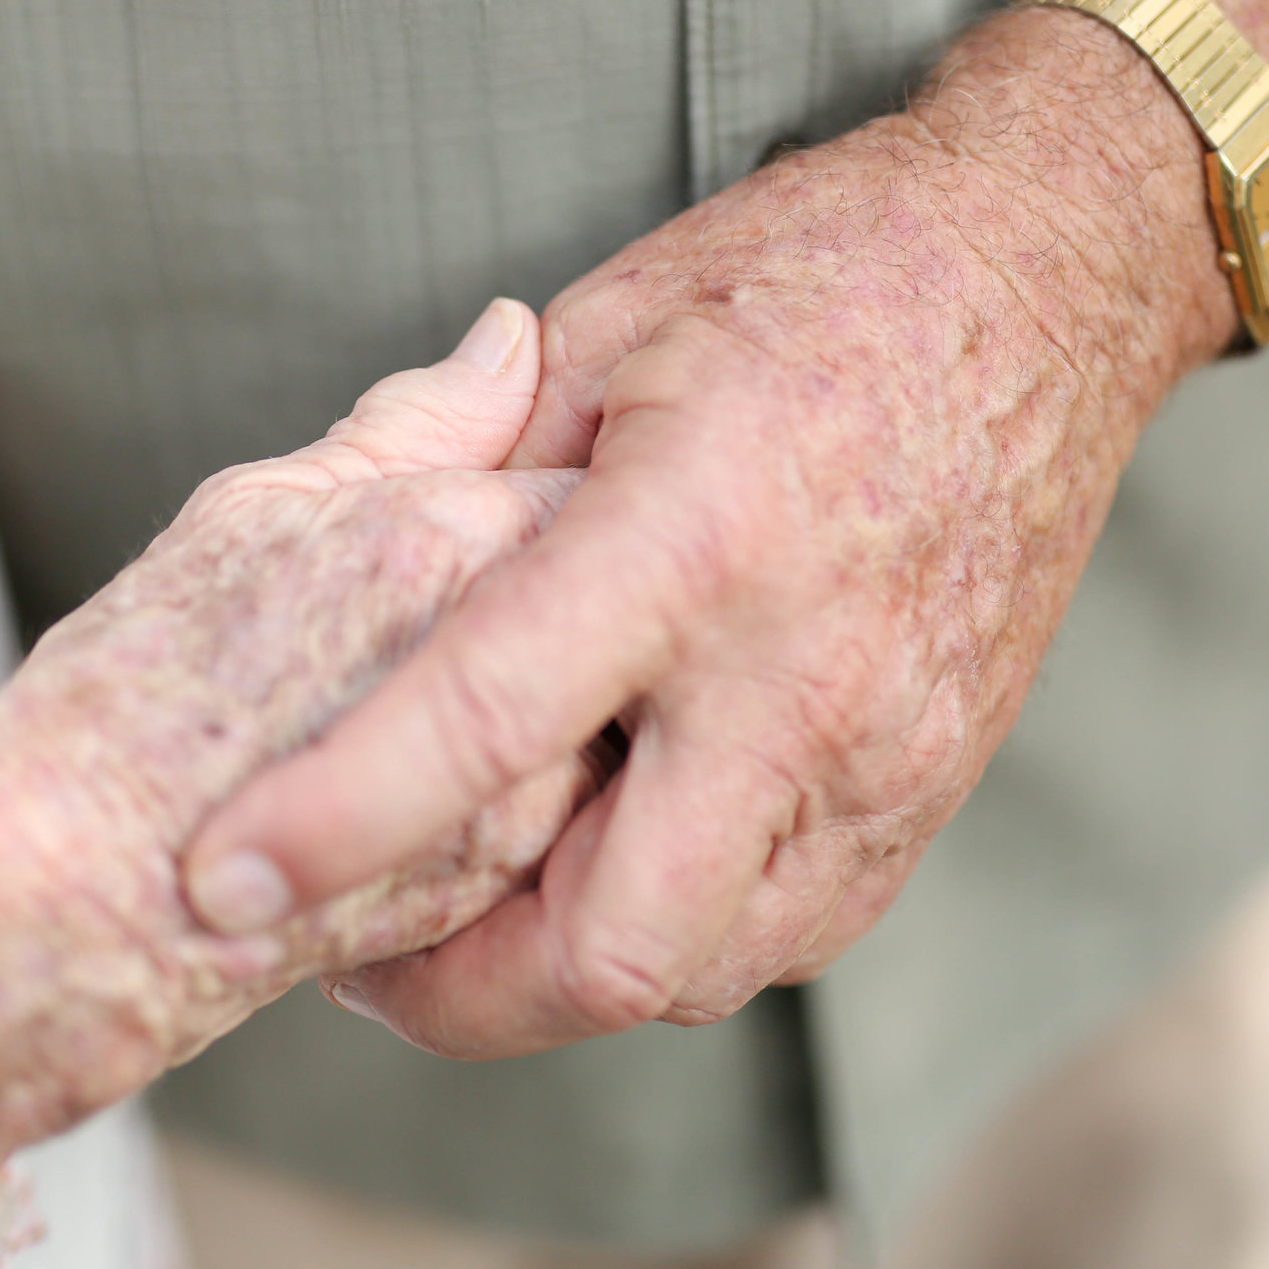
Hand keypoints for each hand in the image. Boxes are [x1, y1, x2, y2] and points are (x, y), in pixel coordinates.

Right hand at [0, 299, 598, 1268]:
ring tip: (410, 735)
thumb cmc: (135, 697)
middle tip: (438, 643)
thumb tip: (511, 337)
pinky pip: (564, 834)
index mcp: (466, 535)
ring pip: (604, 730)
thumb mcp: (259, 513)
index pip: (601, 481)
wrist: (72, 903)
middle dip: (571, 616)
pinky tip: (424, 811)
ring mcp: (526, 795)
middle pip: (625, 613)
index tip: (500, 530)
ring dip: (552, 719)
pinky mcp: (510, 901)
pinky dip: (510, 808)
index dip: (551, 503)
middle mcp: (524, 667)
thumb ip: (413, 424)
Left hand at [182, 9, 1240, 1057]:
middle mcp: (798, 678)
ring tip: (483, 896)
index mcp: (692, 538)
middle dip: (454, 997)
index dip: (333, 823)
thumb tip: (358, 538)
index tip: (216, 885)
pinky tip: (621, 849)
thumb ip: (471, 453)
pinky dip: (679, 927)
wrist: (1051, 272)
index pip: (483, 725)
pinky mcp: (933, 785)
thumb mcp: (619, 318)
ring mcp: (887, 753)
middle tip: (359, 944)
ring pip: (700, 972)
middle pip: (611, 952)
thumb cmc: (827, 271)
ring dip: (564, 967)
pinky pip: (785, 929)